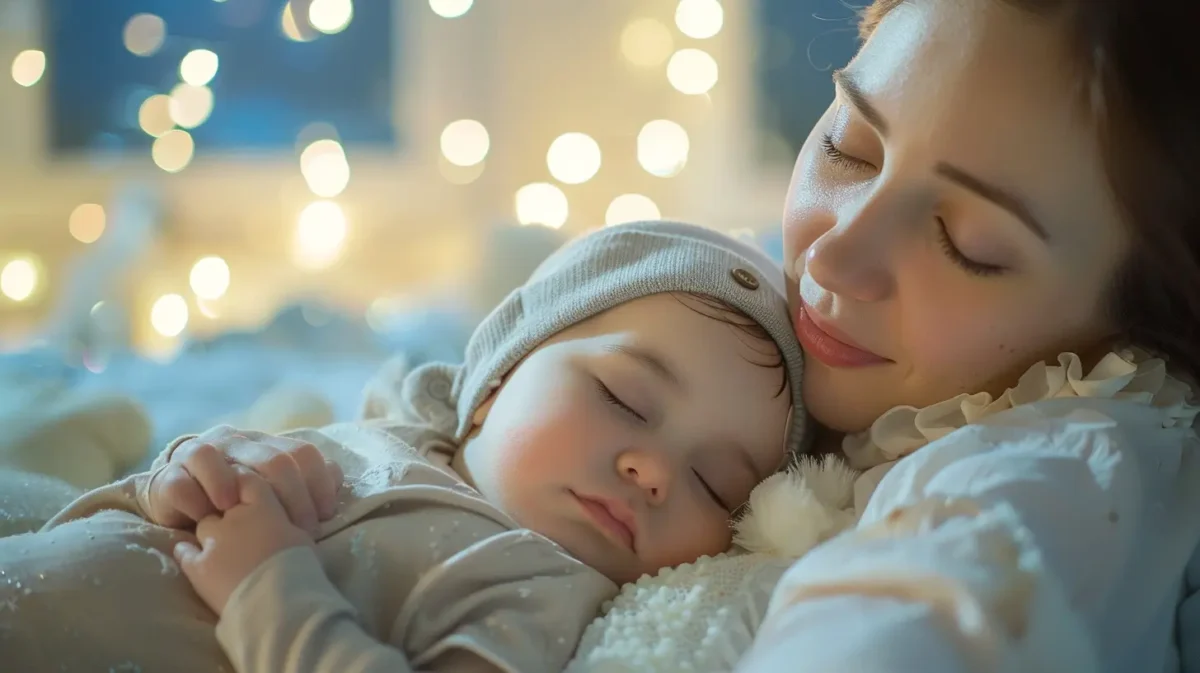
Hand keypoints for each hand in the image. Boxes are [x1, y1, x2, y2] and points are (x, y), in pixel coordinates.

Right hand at [147, 425, 342, 532]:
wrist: (179, 500)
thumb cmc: (236, 500)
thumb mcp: (272, 489)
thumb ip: (302, 480)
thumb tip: (336, 478)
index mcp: (265, 444)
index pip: (301, 453)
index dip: (318, 482)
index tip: (326, 516)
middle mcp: (236, 443)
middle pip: (271, 459)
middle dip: (291, 497)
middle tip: (298, 531)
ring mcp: (200, 455)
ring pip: (220, 458)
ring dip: (236, 485)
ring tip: (246, 515)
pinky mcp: (168, 477)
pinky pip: (181, 483)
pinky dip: (197, 498)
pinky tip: (209, 516)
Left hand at [173, 468, 312, 614]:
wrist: (277, 602)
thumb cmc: (299, 568)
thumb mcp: (303, 537)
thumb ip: (288, 521)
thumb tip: (286, 522)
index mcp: (263, 506)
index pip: (249, 481)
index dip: (248, 485)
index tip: (252, 493)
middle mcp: (234, 516)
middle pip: (225, 499)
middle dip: (230, 506)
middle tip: (242, 521)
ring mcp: (213, 540)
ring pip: (205, 524)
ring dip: (212, 530)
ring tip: (223, 544)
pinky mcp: (197, 567)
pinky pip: (185, 552)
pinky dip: (188, 552)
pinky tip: (188, 553)